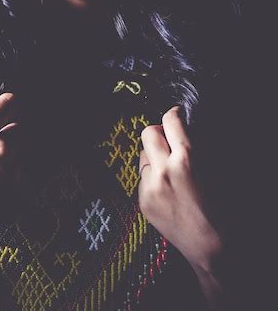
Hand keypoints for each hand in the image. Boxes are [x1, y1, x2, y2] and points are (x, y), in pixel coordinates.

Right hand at [0, 92, 19, 263]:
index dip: (9, 104)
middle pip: (19, 127)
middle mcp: (1, 146)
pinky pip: (22, 175)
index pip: (9, 103)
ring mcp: (12, 169)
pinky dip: (13, 178)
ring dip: (12, 157)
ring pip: (21, 152)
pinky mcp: (18, 190)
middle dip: (10, 133)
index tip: (9, 107)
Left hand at [138, 106, 223, 304]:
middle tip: (168, 139)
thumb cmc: (221, 210)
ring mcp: (149, 187)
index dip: (174, 114)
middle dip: (158, 132)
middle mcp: (163, 171)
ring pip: (142, 156)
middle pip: (147, 133)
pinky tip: (167, 190)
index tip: (176, 115)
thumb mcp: (214, 170)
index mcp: (186, 160)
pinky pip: (142, 178)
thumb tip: (183, 129)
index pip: (170, 121)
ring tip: (169, 170)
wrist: (210, 248)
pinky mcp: (142, 201)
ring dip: (153, 156)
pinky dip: (152, 178)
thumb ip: (195, 148)